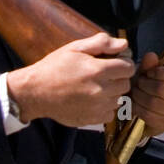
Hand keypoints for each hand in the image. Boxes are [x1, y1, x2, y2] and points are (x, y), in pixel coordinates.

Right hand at [7, 32, 131, 127]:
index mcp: (97, 70)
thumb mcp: (75, 48)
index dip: (123, 63)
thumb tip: (123, 44)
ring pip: (119, 99)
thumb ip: (101, 43)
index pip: (128, 68)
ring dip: (112, 93)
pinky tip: (93, 100)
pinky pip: (110, 114)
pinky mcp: (91, 120)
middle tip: (104, 75)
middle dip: (118, 78)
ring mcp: (96, 107)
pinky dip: (105, 108)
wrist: (35, 92)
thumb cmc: (54, 67)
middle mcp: (100, 90)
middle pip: (126, 84)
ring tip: (96, 87)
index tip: (114, 63)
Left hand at [127, 52, 163, 134]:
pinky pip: (149, 115)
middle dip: (144, 84)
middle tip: (138, 83)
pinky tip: (136, 104)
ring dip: (139, 96)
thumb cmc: (148, 87)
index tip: (149, 73)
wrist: (146, 107)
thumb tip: (151, 56)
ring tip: (136, 93)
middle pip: (161, 88)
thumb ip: (149, 63)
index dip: (159, 72)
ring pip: (153, 102)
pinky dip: (138, 108)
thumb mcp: (147, 72)